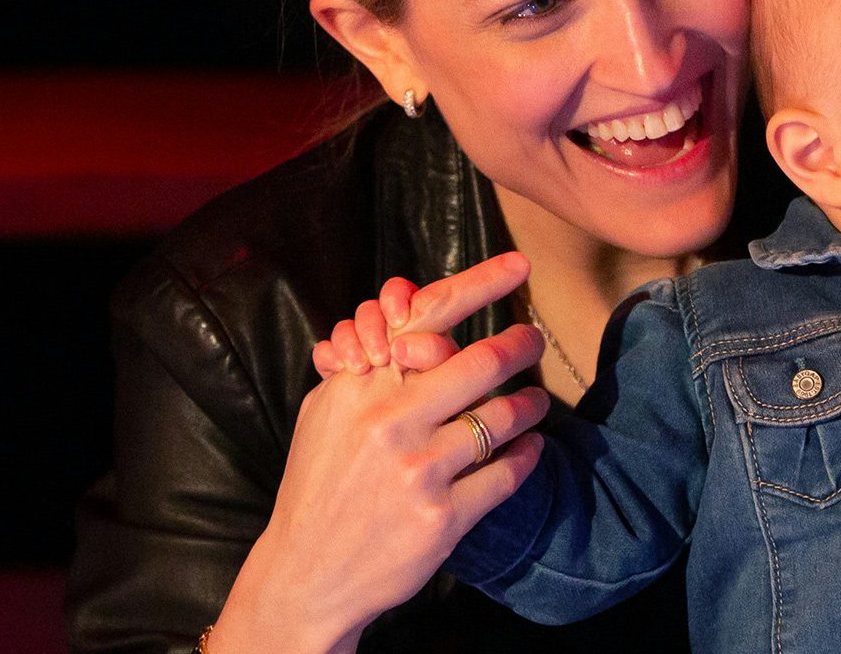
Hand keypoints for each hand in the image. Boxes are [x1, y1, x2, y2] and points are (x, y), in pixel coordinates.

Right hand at [216, 253, 548, 653]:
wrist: (305, 574)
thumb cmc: (318, 484)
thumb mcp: (327, 412)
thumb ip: (368, 364)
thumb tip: (406, 309)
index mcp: (362, 387)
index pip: (428, 318)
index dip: (481, 284)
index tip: (519, 266)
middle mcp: (392, 422)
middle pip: (482, 362)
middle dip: (521, 344)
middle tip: (534, 337)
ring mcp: (419, 470)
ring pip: (503, 417)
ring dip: (529, 404)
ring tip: (535, 401)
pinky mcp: (443, 517)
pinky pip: (507, 473)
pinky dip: (528, 455)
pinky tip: (529, 448)